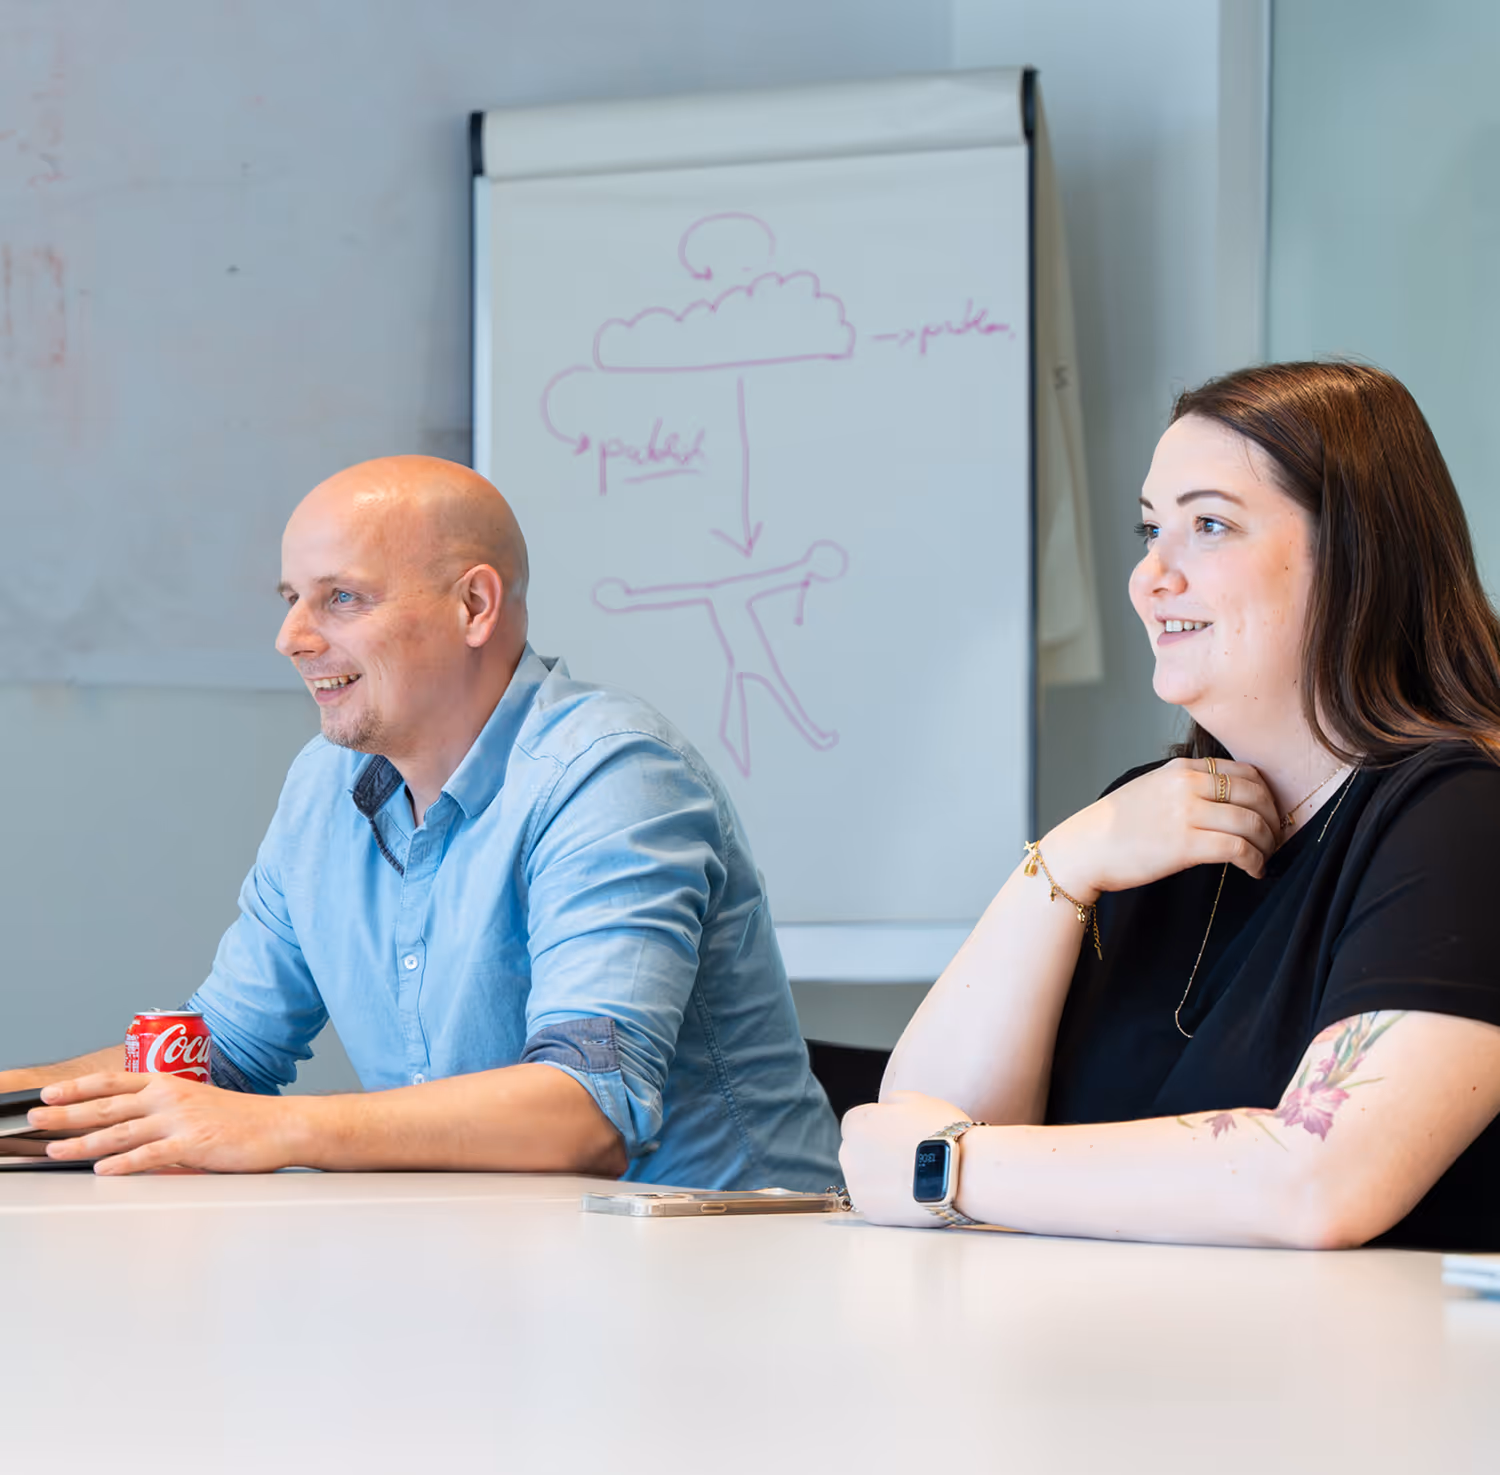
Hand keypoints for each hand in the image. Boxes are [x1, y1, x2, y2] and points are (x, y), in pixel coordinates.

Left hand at [29, 1072, 300, 1174]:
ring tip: (54, 1148)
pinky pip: (151, 1155)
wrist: (282, 1125)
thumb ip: (164, 1113)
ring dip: (83, 1141)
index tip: (50, 1092)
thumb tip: (132, 1131)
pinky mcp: (193, 1144)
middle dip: (66, 1112)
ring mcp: (181, 1120)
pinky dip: (124, 1162)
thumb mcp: (198, 1104)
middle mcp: (171, 1097)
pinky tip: (104, 1169)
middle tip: (35, 1118)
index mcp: (170, 1084)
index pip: (114, 1082)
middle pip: (107, 1106)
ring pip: (121, 1131)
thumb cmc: (244, 1118)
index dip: (79, 1087)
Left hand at [839, 1090, 976, 1228]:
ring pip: (864, 1178)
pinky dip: (889, 1200)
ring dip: (881, 1176)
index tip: (896, 1134)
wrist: (961, 1173)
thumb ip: (891, 1101)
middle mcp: (848, 1154)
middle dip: (876, 1152)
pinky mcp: (870, 1211)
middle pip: (857, 1151)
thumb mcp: (917, 1099)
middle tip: (907, 1156)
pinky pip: (876, 1202)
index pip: (856, 1122)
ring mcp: (857, 1186)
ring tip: (912, 1176)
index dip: (879, 1127)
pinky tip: (911, 1194)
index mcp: (856, 1122)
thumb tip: (885, 1106)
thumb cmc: (942, 1132)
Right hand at [1041, 756, 1279, 899]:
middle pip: (1256, 795)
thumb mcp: (1151, 789)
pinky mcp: (1186, 845)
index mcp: (1181, 768)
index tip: (1269, 814)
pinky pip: (1239, 849)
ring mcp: (1187, 813)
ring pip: (1252, 822)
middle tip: (1275, 839)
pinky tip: (1255, 871)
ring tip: (1266, 858)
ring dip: (1268, 844)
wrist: (1085, 849)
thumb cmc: (1115, 826)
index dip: (1267, 795)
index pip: (1245, 772)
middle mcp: (1187, 785)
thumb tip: (1223, 801)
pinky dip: (1255, 861)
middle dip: (1273, 819)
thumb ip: (1185, 786)